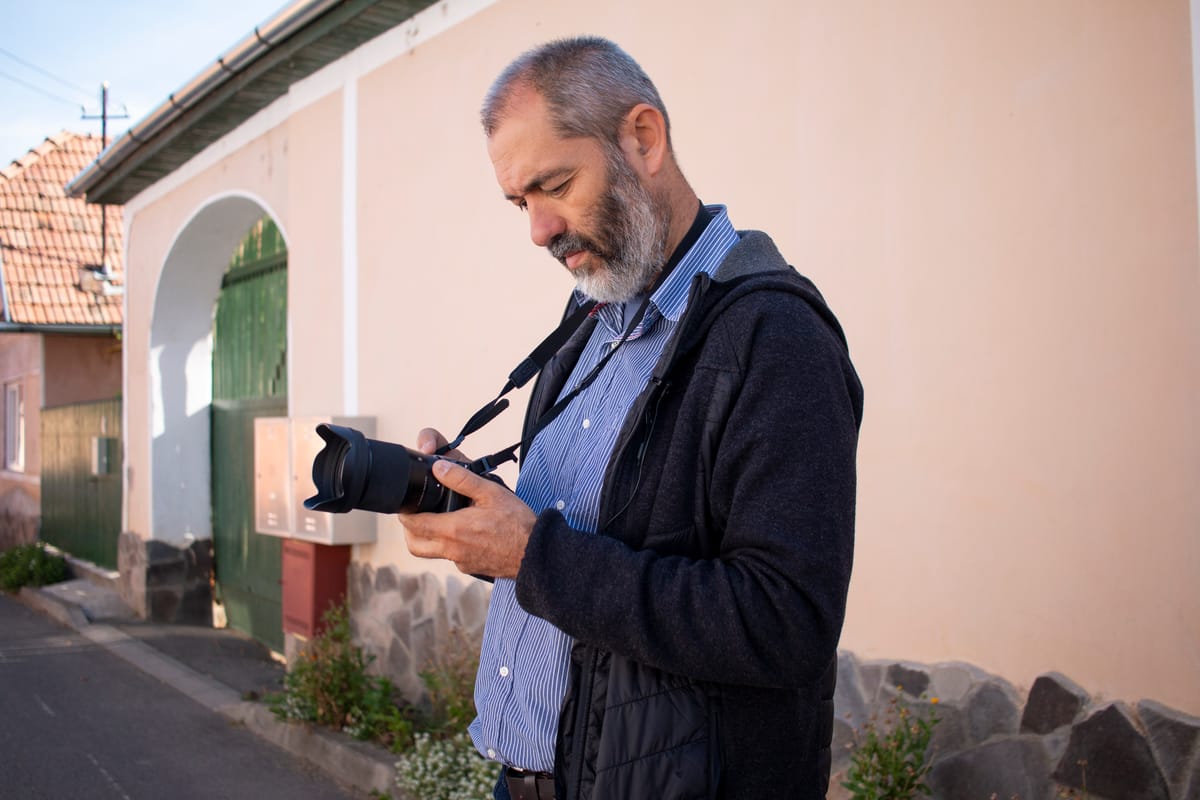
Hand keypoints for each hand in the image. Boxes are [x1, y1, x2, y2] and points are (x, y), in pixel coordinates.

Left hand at [399, 433, 535, 578]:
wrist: (534, 553)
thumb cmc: (516, 523)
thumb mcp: (490, 493)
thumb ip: (462, 479)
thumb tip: (438, 467)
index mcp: (452, 529)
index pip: (413, 524)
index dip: (405, 513)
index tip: (405, 504)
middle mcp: (451, 549)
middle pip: (414, 544)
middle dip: (409, 529)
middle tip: (414, 514)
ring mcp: (460, 561)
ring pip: (430, 553)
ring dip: (425, 539)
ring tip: (434, 522)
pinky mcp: (469, 568)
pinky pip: (449, 557)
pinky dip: (447, 545)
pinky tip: (462, 532)